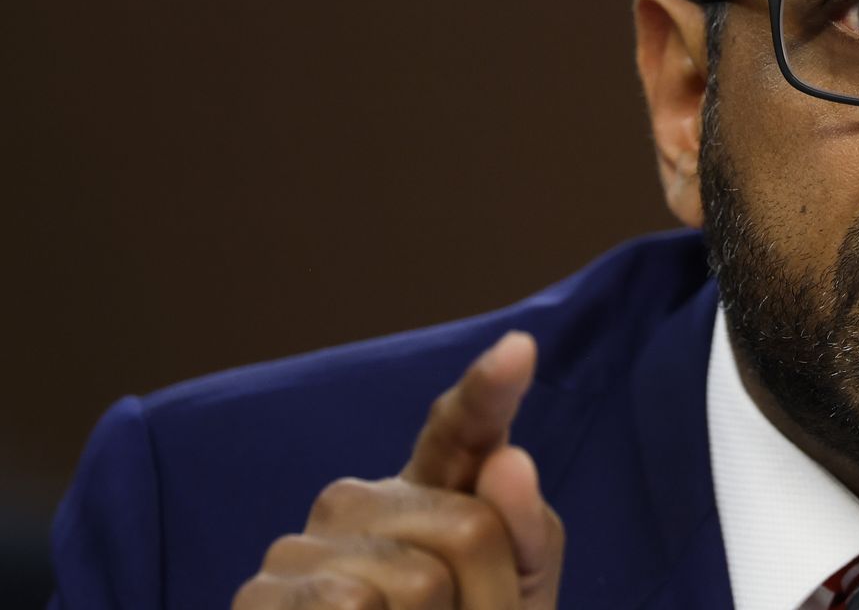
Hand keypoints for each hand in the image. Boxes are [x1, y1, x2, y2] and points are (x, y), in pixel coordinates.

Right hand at [233, 331, 565, 607]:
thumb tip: (509, 460)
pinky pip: (352, 607)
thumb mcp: (515, 602)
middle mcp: (359, 502)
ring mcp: (301, 547)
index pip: (458, 429)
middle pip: (468, 526)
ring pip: (416, 580)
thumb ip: (526, 535)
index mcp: (429, 492)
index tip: (522, 348)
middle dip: (487, 599)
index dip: (488, 389)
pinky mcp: (259, 598)